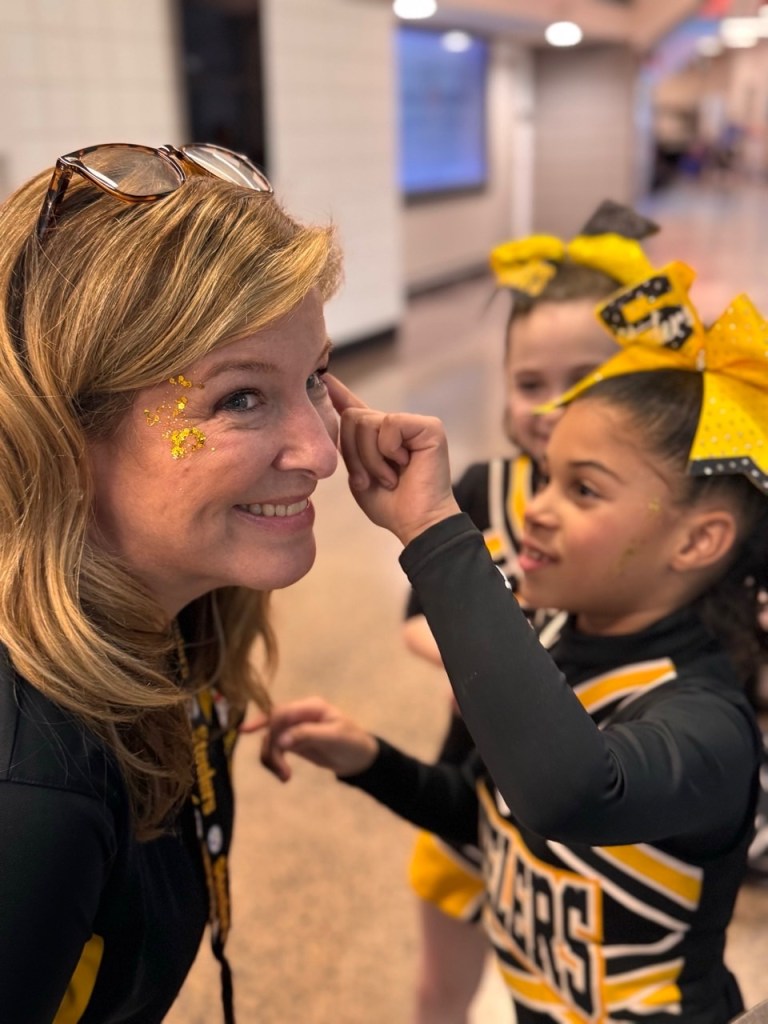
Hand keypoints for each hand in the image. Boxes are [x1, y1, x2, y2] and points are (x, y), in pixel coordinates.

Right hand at [258, 697, 379, 781]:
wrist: (359, 758)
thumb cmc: (352, 743)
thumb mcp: (334, 737)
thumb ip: (307, 735)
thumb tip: (281, 740)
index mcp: (311, 707)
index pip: (282, 711)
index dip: (266, 722)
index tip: (259, 738)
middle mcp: (299, 715)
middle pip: (272, 726)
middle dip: (272, 748)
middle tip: (281, 771)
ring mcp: (295, 729)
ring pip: (271, 739)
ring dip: (272, 758)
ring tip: (284, 777)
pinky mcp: (293, 742)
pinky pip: (275, 749)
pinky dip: (274, 761)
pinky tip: (282, 775)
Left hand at [326, 375, 460, 545]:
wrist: (417, 523)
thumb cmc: (391, 505)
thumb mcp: (359, 475)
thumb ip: (349, 449)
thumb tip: (338, 419)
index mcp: (378, 438)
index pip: (355, 409)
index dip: (338, 394)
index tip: (323, 378)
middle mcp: (396, 426)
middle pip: (352, 418)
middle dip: (354, 454)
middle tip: (370, 479)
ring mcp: (414, 424)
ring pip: (366, 422)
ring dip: (370, 459)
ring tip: (389, 478)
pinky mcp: (428, 426)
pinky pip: (389, 425)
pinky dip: (388, 451)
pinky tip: (404, 465)